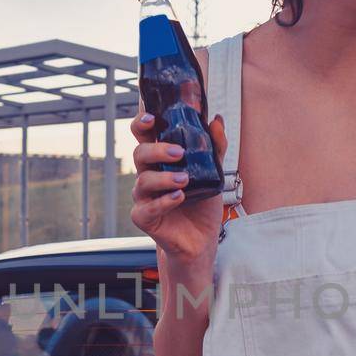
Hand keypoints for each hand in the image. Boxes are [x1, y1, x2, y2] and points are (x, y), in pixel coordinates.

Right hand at [128, 109, 227, 260]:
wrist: (202, 239)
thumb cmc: (202, 203)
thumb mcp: (214, 173)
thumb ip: (215, 148)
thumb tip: (217, 120)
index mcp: (160, 160)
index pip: (143, 135)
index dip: (141, 123)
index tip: (152, 117)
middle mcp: (148, 175)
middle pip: (139, 154)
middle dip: (157, 150)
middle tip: (179, 153)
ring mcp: (144, 197)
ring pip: (143, 181)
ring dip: (164, 178)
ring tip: (184, 180)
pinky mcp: (144, 218)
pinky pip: (147, 208)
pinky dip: (163, 202)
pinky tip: (178, 197)